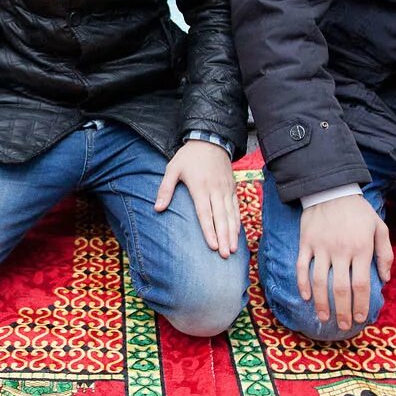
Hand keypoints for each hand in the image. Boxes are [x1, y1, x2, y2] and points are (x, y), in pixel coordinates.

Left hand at [155, 140, 240, 256]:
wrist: (210, 140)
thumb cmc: (188, 157)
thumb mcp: (173, 169)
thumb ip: (165, 189)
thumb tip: (157, 208)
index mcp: (200, 187)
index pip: (205, 213)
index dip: (209, 230)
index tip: (213, 246)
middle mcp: (216, 190)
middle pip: (221, 217)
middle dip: (224, 237)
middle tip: (225, 255)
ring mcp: (226, 189)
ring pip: (231, 214)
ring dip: (233, 233)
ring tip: (233, 249)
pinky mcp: (232, 188)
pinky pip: (236, 207)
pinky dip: (237, 222)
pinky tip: (237, 234)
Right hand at [297, 194, 391, 330]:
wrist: (331, 189)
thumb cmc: (358, 211)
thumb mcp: (379, 227)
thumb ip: (385, 253)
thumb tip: (385, 280)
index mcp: (361, 249)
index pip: (361, 284)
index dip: (361, 304)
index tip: (361, 318)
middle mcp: (341, 251)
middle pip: (340, 288)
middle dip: (343, 311)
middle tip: (344, 325)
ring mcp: (321, 247)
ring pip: (319, 281)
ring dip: (322, 303)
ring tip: (324, 318)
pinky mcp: (306, 243)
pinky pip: (302, 267)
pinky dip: (302, 284)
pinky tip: (306, 297)